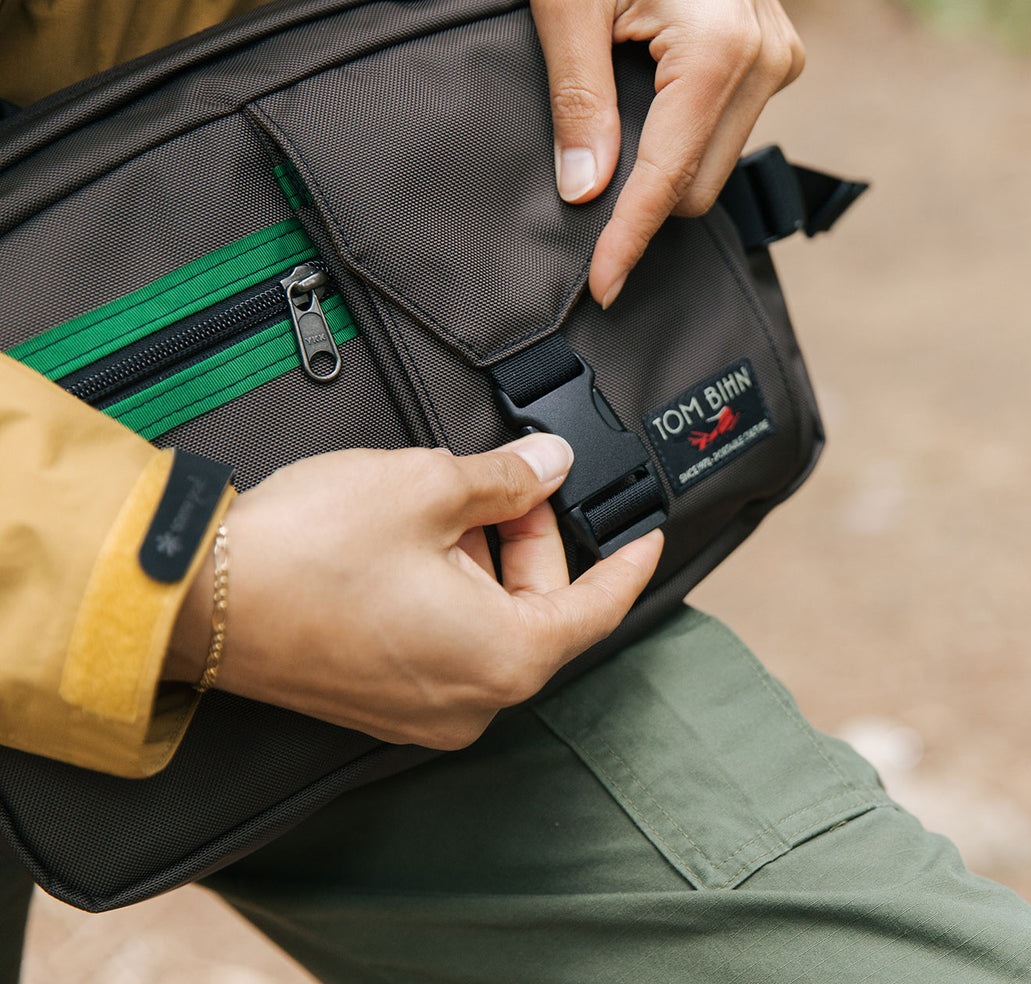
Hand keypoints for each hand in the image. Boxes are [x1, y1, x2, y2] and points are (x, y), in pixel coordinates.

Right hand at [164, 434, 662, 748]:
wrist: (189, 599)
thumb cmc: (304, 554)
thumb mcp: (428, 486)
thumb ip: (508, 478)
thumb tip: (548, 464)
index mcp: (506, 658)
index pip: (599, 608)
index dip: (629, 561)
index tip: (648, 533)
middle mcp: (472, 700)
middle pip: (540, 609)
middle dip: (529, 539)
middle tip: (508, 480)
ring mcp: (422, 710)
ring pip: (489, 623)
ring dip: (483, 561)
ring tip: (443, 502)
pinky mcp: (379, 703)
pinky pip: (443, 642)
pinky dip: (447, 591)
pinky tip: (414, 543)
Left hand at [531, 0, 805, 307]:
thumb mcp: (569, 5)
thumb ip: (578, 100)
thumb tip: (584, 189)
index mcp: (722, 49)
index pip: (667, 179)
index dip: (629, 239)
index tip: (603, 285)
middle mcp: (767, 57)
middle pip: (697, 185)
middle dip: (641, 201)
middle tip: (584, 188)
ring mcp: (780, 55)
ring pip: (715, 162)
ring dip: (663, 164)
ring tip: (618, 117)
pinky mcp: (776, 52)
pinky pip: (729, 128)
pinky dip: (684, 136)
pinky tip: (650, 108)